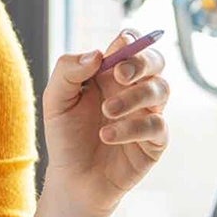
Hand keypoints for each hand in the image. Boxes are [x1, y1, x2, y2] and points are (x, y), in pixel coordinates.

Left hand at [40, 29, 170, 215]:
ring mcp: (147, 113)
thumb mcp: (55, 100)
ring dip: (133, 97)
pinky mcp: (154, 141)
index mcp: (109, 74)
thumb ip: (68, 71)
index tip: (121, 43)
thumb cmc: (65, 135)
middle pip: (155, 61)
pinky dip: (132, 128)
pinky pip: (157, 125)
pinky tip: (107, 136)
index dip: (131, 39)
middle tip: (119, 74)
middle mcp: (132, 89)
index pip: (130, 44)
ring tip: (106, 112)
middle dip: (142, 61)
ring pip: (161, 89)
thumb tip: (96, 54)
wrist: (72, 178)